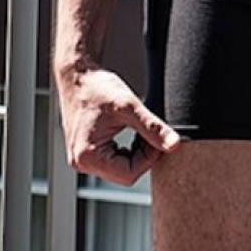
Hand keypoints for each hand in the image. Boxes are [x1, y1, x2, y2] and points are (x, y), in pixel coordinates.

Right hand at [57, 66, 179, 185]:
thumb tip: (174, 144)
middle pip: (125, 174)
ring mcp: (82, 159)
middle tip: (149, 134)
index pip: (129, 174)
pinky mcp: (86, 153)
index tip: (156, 139)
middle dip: (143, 156)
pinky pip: (113, 162)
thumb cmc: (96, 88)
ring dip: (136, 153)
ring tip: (138, 131)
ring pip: (121, 169)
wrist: (77, 76)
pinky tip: (130, 134)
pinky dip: (127, 151)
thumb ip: (153, 128)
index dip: (148, 159)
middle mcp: (81, 162)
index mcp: (88, 155)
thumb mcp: (130, 108)